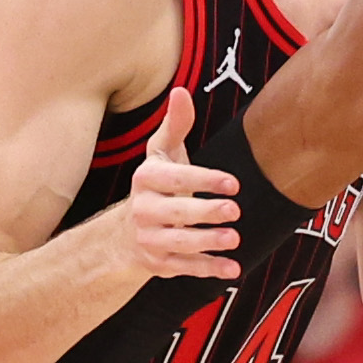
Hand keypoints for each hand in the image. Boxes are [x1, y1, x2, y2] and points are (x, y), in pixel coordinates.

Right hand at [130, 89, 242, 280]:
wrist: (126, 232)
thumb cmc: (157, 185)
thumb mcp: (162, 154)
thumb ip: (175, 125)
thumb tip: (181, 91)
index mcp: (146, 179)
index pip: (175, 178)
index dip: (204, 180)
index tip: (232, 183)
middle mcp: (144, 210)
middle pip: (177, 212)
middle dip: (205, 212)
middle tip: (235, 210)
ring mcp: (151, 239)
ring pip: (180, 243)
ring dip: (207, 242)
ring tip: (235, 238)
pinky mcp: (160, 264)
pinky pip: (185, 268)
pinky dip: (208, 270)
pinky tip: (234, 269)